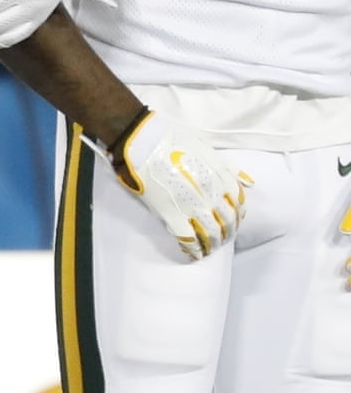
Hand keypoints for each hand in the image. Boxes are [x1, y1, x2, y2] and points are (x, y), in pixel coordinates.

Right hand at [113, 110, 252, 260]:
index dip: (238, 216)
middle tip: (222, 238)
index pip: (239, 205)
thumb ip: (229, 167)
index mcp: (220, 178)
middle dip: (227, 233)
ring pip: (211, 234)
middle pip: (227, 223)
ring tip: (209, 249)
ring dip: (213, 245)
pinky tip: (193, 254)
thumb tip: (250, 183)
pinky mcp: (171, 213)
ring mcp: (192, 206)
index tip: (234, 220)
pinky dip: (193, 249)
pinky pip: (188, 238)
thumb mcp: (206, 147)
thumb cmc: (171, 139)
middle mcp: (211, 195)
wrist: (141, 139)